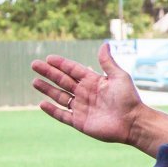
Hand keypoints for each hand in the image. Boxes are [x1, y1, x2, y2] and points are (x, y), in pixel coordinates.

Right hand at [31, 42, 145, 144]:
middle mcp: (86, 93)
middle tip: (34, 65)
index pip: (73, 70)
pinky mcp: (80, 122)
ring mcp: (82, 108)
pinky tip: (42, 103)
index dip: (61, 64)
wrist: (133, 122)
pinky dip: (52, 110)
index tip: (49, 58)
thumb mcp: (119, 77)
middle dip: (49, 73)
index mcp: (94, 82)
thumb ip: (108, 62)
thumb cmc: (129, 98)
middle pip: (63, 81)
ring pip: (60, 97)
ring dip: (47, 89)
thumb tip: (104, 44)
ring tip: (35, 81)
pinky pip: (63, 115)